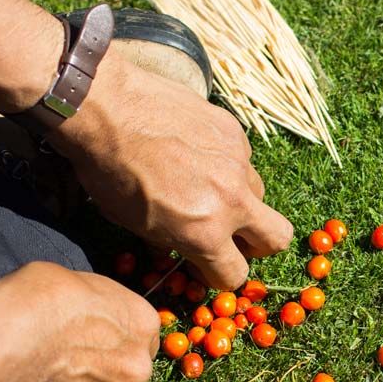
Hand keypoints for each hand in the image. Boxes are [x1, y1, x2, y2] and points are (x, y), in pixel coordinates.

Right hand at [0, 262, 159, 381]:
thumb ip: (100, 307)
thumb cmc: (43, 297)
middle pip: (128, 372)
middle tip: (72, 363)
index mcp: (143, 323)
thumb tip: (92, 316)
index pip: (141, 337)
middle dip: (106, 370)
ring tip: (53, 378)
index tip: (95, 342)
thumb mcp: (82, 283)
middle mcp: (140, 365)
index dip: (117, 340)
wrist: (14, 334)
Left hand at [48, 51, 293, 289]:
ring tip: (204, 186)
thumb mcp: (132, 223)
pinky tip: (194, 152)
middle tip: (233, 237)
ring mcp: (238, 163)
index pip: (236, 275)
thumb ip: (169, 243)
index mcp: (205, 232)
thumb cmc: (108, 170)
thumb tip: (180, 251)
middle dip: (259, 245)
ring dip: (240, 200)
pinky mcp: (234, 132)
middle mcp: (232, 200)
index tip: (204, 265)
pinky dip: (225, 164)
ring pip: (259, 195)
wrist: (104, 106)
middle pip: (278, 239)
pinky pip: (242, 159)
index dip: (219, 275)